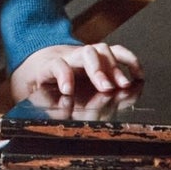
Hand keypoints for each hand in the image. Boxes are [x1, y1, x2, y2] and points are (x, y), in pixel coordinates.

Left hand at [7, 41, 142, 106]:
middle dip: (98, 70)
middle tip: (106, 88)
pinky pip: (117, 52)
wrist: (39, 61)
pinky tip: (138, 76)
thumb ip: (42, 106)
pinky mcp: (100, 55)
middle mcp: (70, 57)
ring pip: (102, 50)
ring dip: (115, 67)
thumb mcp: (32, 96)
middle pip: (85, 54)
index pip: (57, 65)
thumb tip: (52, 119)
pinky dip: (130, 61)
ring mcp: (86, 55)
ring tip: (124, 86)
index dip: (63, 75)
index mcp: (49, 67)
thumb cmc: (39, 83)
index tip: (68, 89)